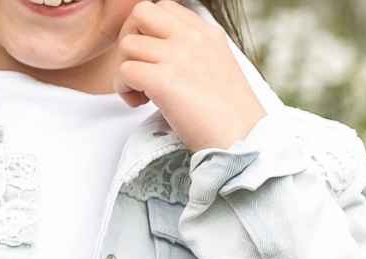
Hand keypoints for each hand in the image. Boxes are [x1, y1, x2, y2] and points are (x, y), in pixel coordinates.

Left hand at [115, 1, 265, 151]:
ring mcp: (178, 56)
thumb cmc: (225, 112)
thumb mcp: (213, 65)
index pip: (163, 7)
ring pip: (127, 44)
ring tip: (142, 93)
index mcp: (206, 32)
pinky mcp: (164, 80)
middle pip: (141, 12)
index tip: (153, 58)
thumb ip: (189, 51)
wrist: (241, 137)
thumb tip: (157, 51)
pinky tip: (141, 104)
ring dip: (125, 70)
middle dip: (128, 39)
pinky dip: (124, 90)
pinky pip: (124, 71)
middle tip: (137, 67)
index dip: (147, 30)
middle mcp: (192, 38)